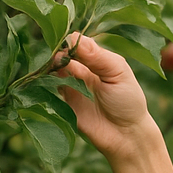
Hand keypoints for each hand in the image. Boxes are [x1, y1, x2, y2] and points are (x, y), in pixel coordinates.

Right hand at [56, 34, 160, 160]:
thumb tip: (74, 36)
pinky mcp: (62, 103)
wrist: (126, 136)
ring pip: (52, 71)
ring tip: (56, 68)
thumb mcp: (118, 73)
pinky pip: (47, 90)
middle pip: (62, 55)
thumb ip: (98, 57)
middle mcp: (81, 71)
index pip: (77, 44)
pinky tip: (48, 80)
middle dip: (59, 54)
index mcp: (96, 60)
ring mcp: (70, 87)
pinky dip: (44, 83)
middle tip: (60, 58)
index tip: (67, 43)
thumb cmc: (128, 102)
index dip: (70, 42)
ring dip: (51, 68)